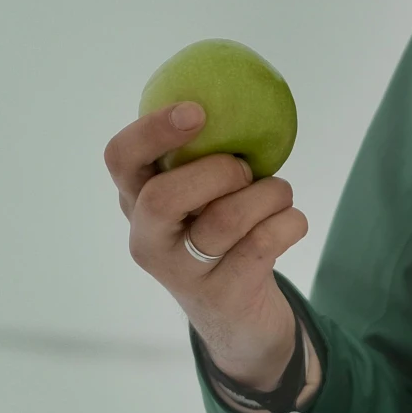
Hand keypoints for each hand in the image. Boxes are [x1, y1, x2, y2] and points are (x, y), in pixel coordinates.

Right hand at [103, 101, 318, 395]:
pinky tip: (291, 221)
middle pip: (163, 197)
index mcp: (136, 202)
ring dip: (269, 194)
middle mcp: (147, 241)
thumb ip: (205, 154)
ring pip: (226, 219)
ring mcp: (181, 273)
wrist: (241, 319)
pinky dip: (290, 221)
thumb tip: (241, 92)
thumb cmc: (222, 235)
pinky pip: (264, 242)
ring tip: (278, 194)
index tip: (196, 110)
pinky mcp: (223, 295)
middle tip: (245, 169)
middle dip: (218, 172)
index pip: (120, 159)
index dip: (152, 130)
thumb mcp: (202, 196)